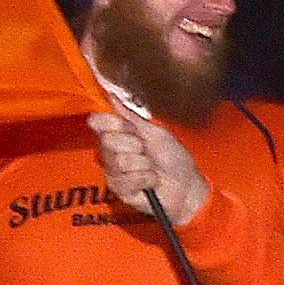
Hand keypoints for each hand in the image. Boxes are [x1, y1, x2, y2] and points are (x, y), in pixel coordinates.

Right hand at [88, 108, 211, 224]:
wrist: (186, 186)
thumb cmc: (174, 158)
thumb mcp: (156, 133)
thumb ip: (131, 117)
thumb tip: (111, 96)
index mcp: (119, 133)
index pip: (98, 121)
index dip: (113, 123)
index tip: (131, 129)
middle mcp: (111, 150)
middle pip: (108, 141)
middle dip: (135, 145)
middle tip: (148, 151)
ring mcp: (112, 170)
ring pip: (119, 161)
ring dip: (143, 164)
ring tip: (152, 168)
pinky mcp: (117, 188)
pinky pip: (125, 180)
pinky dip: (145, 179)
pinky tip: (150, 181)